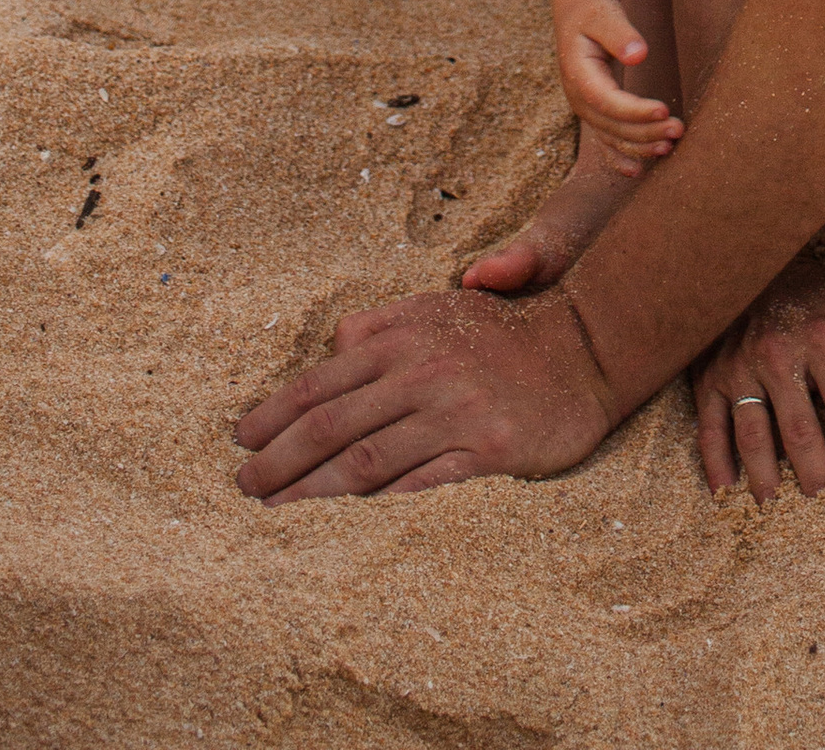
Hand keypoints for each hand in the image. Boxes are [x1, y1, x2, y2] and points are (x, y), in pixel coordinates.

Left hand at [232, 283, 614, 500]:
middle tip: (245, 485)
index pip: (322, 380)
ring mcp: (455, 410)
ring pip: (366, 460)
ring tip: (279, 506)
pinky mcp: (486, 448)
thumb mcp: (437, 309)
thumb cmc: (500, 332)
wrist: (581, 347)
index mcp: (404, 333)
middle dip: (280, 460)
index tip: (242, 439)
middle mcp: (422, 369)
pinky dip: (380, 502)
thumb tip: (332, 350)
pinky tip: (350, 514)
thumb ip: (381, 328)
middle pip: (332, 424)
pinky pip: (420, 482)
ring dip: (314, 489)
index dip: (275, 414)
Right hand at [556, 0, 681, 169]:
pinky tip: (637, 171)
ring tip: (670, 146)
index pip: (607, 101)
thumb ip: (620, 34)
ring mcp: (585, 109)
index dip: (635, 110)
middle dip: (646, 131)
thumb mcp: (604, 14)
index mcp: (578, 74)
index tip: (664, 110)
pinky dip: (621, 157)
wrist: (577, 14)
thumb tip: (640, 54)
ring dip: (640, 145)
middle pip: (612, 125)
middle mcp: (578, 98)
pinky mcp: (595, 112)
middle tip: (679, 129)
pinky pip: (606, 141)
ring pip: (612, 137)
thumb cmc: (593, 11)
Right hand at [691, 255, 824, 502]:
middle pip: (799, 432)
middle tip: (822, 495)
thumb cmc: (818, 292)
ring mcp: (740, 367)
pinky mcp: (709, 374)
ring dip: (766, 477)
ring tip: (776, 504)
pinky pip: (710, 426)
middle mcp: (778, 355)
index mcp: (822, 339)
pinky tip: (726, 489)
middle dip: (814, 473)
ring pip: (754, 436)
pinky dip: (716, 463)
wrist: (753, 259)